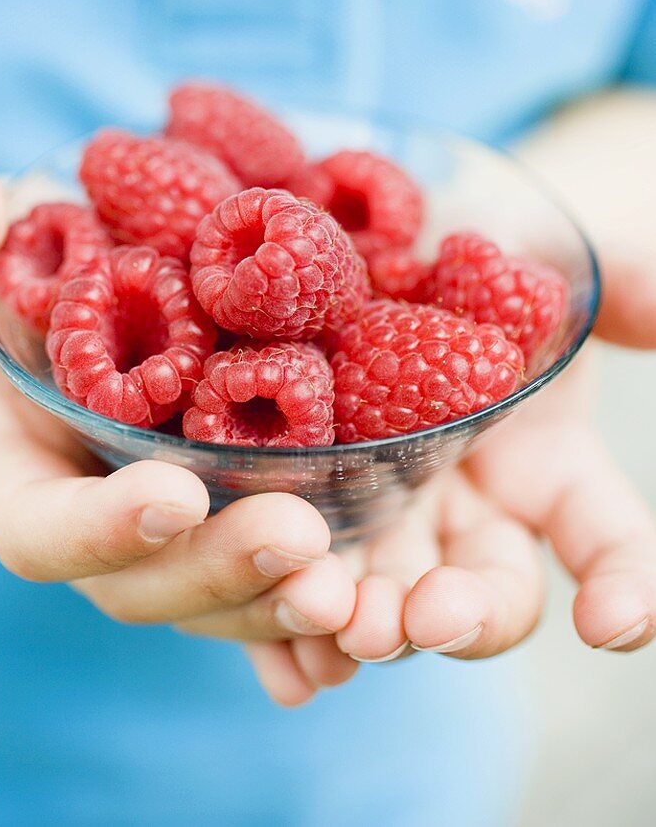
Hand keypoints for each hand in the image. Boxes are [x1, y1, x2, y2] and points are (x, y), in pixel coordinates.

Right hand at [0, 160, 356, 663]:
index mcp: (22, 466)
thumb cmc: (9, 258)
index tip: (173, 493)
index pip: (41, 529)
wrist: (84, 278)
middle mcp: (100, 516)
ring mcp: (177, 519)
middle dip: (220, 571)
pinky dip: (326, 581)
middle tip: (300, 540)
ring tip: (353, 583)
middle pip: (149, 583)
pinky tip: (380, 591)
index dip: (99, 529)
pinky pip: (280, 563)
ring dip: (286, 598)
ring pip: (224, 594)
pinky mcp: (243, 500)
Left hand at [249, 91, 655, 704]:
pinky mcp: (309, 501)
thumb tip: (654, 298)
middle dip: (459, 616)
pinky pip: (304, 575)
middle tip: (424, 615)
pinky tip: (281, 654)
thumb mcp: (553, 257)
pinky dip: (292, 623)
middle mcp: (473, 509)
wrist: (382, 249)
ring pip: (388, 594)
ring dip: (366, 621)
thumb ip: (619, 282)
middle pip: (482, 594)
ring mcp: (388, 513)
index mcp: (550, 468)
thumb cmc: (484, 244)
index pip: (606, 541)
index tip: (608, 621)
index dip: (626, 589)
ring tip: (336, 613)